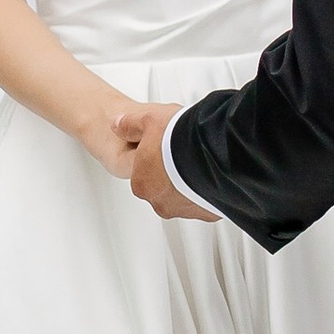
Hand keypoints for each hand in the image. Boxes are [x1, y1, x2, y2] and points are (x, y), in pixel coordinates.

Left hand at [114, 101, 214, 220]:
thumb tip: (119, 125)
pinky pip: (206, 202)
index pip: (143, 174)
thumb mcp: (148, 120)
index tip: (163, 146)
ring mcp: (184, 209)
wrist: (214, 152)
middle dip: (172, 173)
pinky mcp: (207, 212)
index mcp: (142, 183)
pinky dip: (209, 191)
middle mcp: (161, 202)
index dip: (153, 158)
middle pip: (163, 188)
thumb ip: (130, 125)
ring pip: (185, 197)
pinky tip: (213, 173)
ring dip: (190, 184)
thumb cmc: (180, 139)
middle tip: (182, 152)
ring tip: (200, 160)